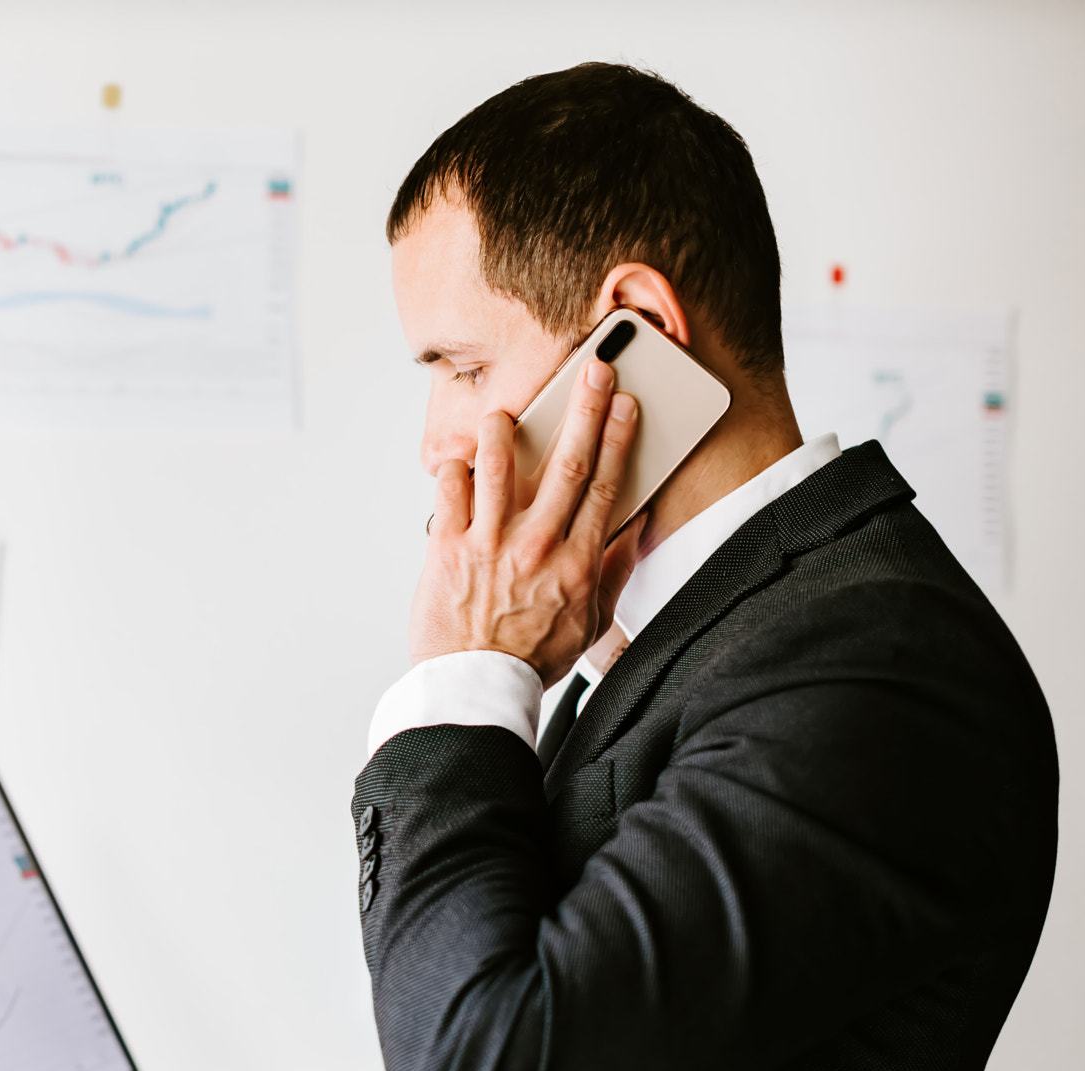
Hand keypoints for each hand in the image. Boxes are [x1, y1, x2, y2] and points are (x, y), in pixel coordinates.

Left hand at [411, 357, 645, 684]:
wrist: (476, 686)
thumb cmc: (532, 656)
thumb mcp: (589, 620)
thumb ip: (613, 569)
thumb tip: (637, 524)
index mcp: (576, 562)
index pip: (605, 486)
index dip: (618, 438)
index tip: (627, 404)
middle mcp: (536, 545)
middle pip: (567, 463)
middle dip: (584, 409)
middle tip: (594, 371)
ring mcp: (489, 544)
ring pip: (498, 465)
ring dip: (504, 429)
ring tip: (505, 412)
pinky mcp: (447, 548)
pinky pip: (449, 491)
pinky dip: (454, 469)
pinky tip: (459, 463)